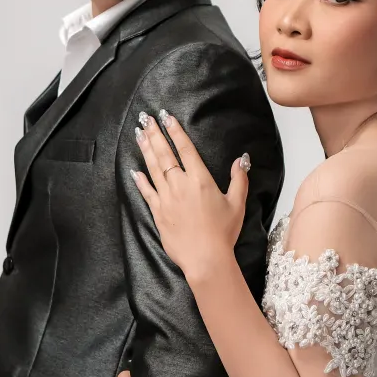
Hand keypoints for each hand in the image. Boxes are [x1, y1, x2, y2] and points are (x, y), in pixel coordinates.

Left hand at [129, 111, 250, 282]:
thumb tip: (241, 160)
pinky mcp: (158, 213)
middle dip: (155, 134)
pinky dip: (140, 180)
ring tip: (139, 134)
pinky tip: (134, 171)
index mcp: (200, 180)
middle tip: (147, 118)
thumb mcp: (237, 204)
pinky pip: (146, 192)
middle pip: (165, 154)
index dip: (175, 131)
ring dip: (146, 150)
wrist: (205, 258)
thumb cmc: (223, 233)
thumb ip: (239, 179)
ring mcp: (166, 198)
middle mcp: (180, 185)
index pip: (185, 149)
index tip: (167, 118)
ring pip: (153, 168)